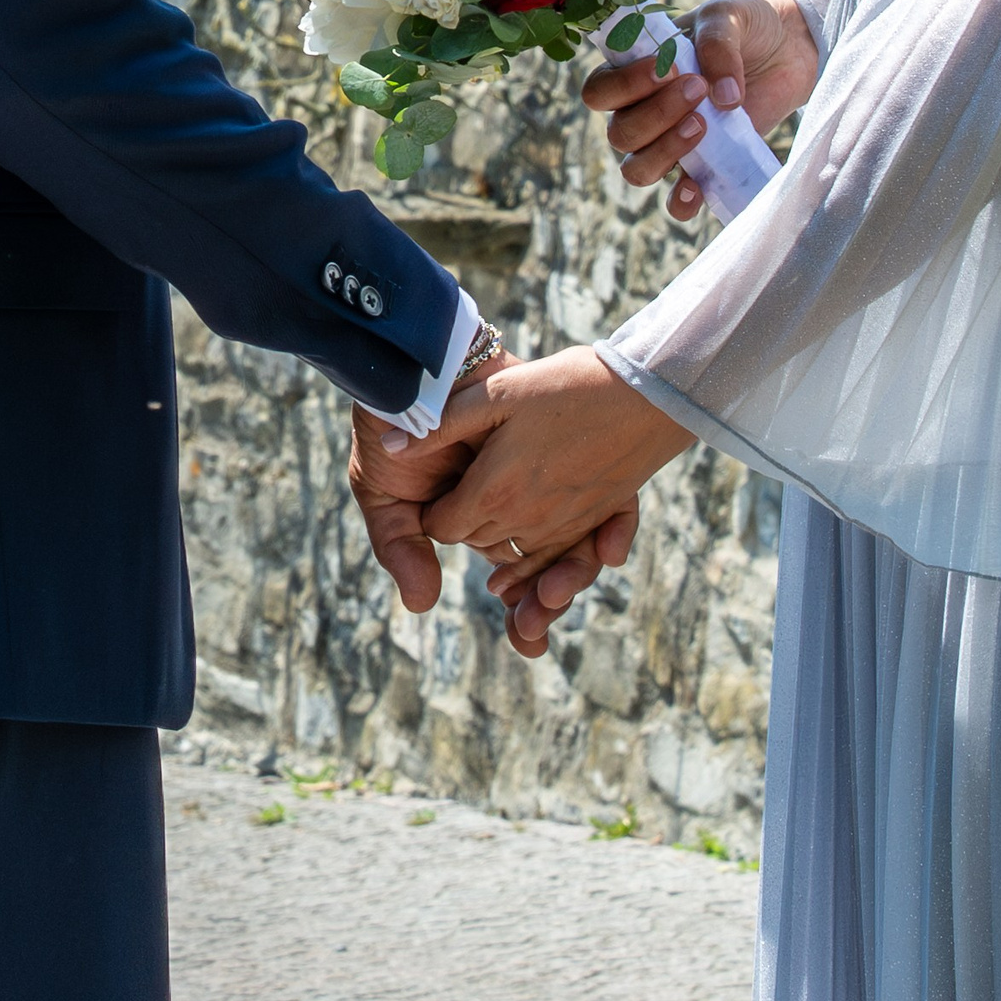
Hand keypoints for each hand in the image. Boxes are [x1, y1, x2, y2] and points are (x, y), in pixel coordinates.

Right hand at [350, 359, 641, 656]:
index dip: (530, 616)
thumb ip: (401, 546)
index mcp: (486, 525)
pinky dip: (616, 527)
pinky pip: (612, 496)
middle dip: (555, 604)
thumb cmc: (393, 428)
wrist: (416, 360)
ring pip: (585, 541)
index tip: (529, 640)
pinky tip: (608, 548)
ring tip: (561, 597)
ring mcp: (552, 476)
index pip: (520, 581)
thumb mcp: (384, 493)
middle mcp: (525, 505)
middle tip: (541, 634)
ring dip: (580, 575)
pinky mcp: (573, 446)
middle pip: (558, 568)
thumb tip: (423, 606)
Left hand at [420, 347, 694, 590]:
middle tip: (453, 509)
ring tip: (494, 556)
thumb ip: (440, 423)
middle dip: (463, 532)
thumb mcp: (496, 392)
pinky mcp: (592, 525)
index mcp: (494, 491)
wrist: (644, 393)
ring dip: (504, 560)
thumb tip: (389, 445)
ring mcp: (562, 526)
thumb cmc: (564, 384)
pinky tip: (535, 562)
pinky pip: (557, 558)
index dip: (434, 511)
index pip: (443, 526)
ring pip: (519, 559)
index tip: (435, 492)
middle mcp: (526, 520)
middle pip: (478, 541)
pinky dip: (543, 563)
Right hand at [581, 0, 819, 220]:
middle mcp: (644, 110)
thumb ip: (717, 45)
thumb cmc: (744, 24)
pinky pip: (678, 199)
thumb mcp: (727, 16)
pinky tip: (698, 187)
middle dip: (657, 114)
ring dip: (664, 151)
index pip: (600, 90)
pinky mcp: (706, 164)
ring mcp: (672, 141)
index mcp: (634, 70)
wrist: (789, 45)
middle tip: (698, 88)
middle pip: (620, 133)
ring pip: (638, 167)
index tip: (668, 69)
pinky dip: (681, 200)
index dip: (624, 86)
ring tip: (704, 125)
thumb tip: (723, 97)